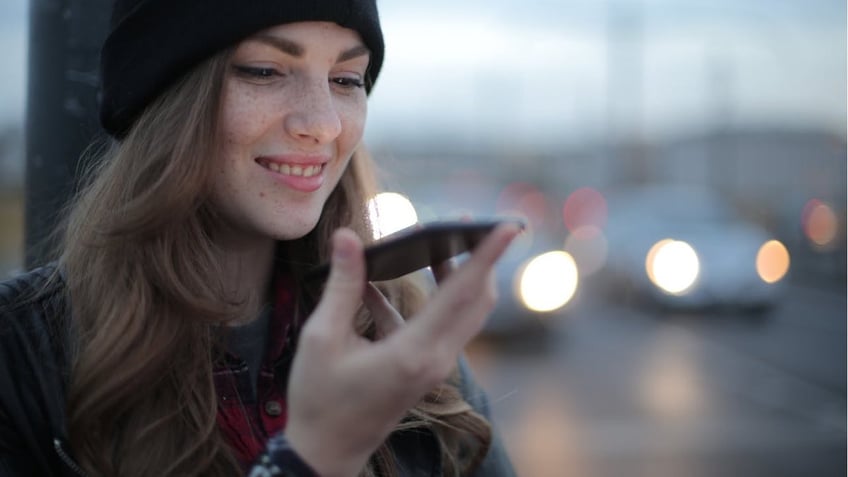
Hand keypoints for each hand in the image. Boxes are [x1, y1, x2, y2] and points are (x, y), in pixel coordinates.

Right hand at [284, 223, 519, 476]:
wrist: (326, 453)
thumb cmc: (320, 399)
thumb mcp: (321, 338)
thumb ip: (341, 285)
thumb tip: (346, 237)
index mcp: (414, 352)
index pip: (462, 293)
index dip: (486, 256)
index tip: (509, 227)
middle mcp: (435, 359)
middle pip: (476, 300)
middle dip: (479, 258)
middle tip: (470, 221)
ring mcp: (434, 366)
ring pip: (463, 312)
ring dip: (456, 276)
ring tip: (439, 241)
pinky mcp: (424, 368)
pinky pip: (435, 325)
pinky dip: (420, 301)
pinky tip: (378, 285)